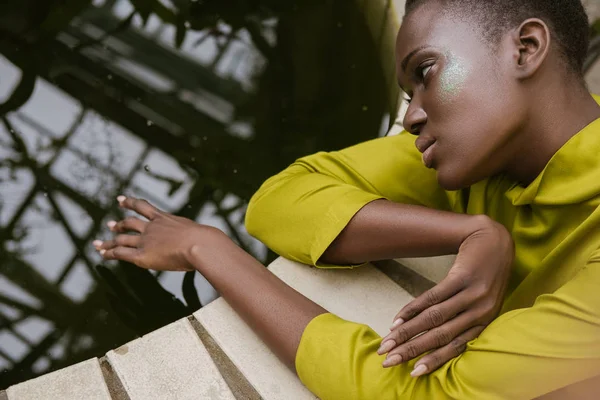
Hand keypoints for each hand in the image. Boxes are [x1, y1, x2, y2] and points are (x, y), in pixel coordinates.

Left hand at [93, 195, 222, 270]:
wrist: (200, 244)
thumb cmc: (206, 240)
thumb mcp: (199, 233)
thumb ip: (196, 236)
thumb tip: (212, 242)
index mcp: (165, 219)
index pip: (144, 207)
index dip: (130, 202)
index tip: (120, 199)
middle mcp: (152, 227)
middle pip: (129, 223)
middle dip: (118, 223)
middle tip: (110, 224)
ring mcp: (146, 240)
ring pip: (122, 239)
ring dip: (109, 241)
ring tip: (99, 243)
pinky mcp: (142, 255)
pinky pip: (122, 253)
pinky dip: (111, 253)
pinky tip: (104, 254)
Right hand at [377, 216, 513, 375]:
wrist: (494, 239)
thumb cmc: (486, 272)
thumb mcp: (483, 300)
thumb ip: (466, 319)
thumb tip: (436, 338)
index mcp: (485, 321)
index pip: (456, 347)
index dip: (433, 360)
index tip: (412, 372)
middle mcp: (480, 311)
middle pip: (440, 335)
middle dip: (413, 349)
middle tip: (390, 359)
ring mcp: (472, 294)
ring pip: (433, 318)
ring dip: (407, 332)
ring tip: (388, 340)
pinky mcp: (462, 277)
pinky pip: (432, 297)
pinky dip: (412, 309)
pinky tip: (398, 318)